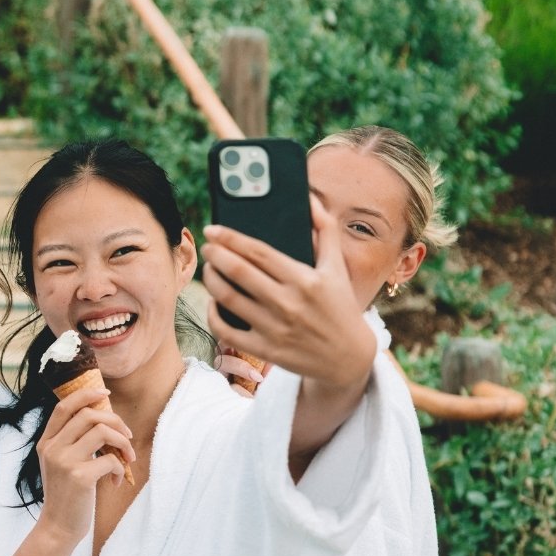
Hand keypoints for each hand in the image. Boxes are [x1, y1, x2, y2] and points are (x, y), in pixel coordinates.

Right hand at [36, 385, 134, 545]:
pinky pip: (110, 459)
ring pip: (102, 431)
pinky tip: (116, 481)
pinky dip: (120, 468)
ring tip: (127, 458)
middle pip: (88, 415)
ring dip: (122, 442)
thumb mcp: (61, 464)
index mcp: (46, 442)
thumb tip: (104, 419)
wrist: (58, 527)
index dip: (86, 394)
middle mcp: (52, 448)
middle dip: (115, 421)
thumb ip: (73, 442)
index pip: (64, 406)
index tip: (105, 393)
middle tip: (127, 436)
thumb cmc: (67, 495)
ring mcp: (64, 461)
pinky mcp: (79, 477)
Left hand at [200, 196, 374, 393]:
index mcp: (304, 278)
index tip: (214, 229)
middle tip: (207, 246)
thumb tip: (309, 198)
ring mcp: (274, 329)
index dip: (231, 238)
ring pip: (228, 299)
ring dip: (211, 279)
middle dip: (216, 255)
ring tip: (208, 268)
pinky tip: (214, 301)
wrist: (347, 358)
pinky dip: (214, 313)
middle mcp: (288, 303)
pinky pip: (227, 330)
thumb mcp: (337, 267)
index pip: (258, 252)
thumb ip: (325, 229)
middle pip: (239, 272)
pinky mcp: (265, 350)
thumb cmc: (340, 307)